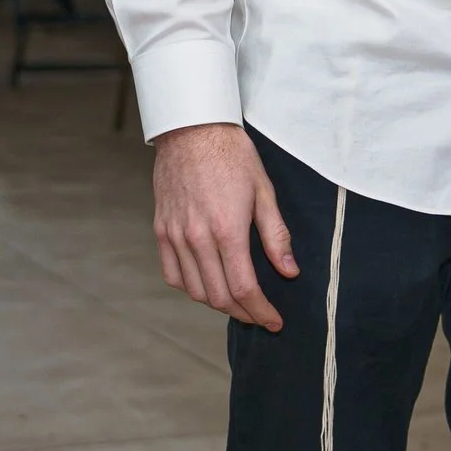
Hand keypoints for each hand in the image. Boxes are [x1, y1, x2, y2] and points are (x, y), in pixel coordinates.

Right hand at [150, 122, 296, 329]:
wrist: (192, 129)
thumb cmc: (233, 155)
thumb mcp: (264, 192)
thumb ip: (276, 235)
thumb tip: (289, 271)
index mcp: (227, 229)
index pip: (243, 288)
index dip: (260, 311)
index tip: (274, 321)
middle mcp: (197, 238)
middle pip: (218, 296)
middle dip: (243, 313)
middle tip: (260, 316)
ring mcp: (175, 235)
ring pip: (194, 290)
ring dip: (217, 304)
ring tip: (238, 303)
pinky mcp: (162, 230)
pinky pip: (172, 273)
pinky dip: (190, 288)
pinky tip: (207, 285)